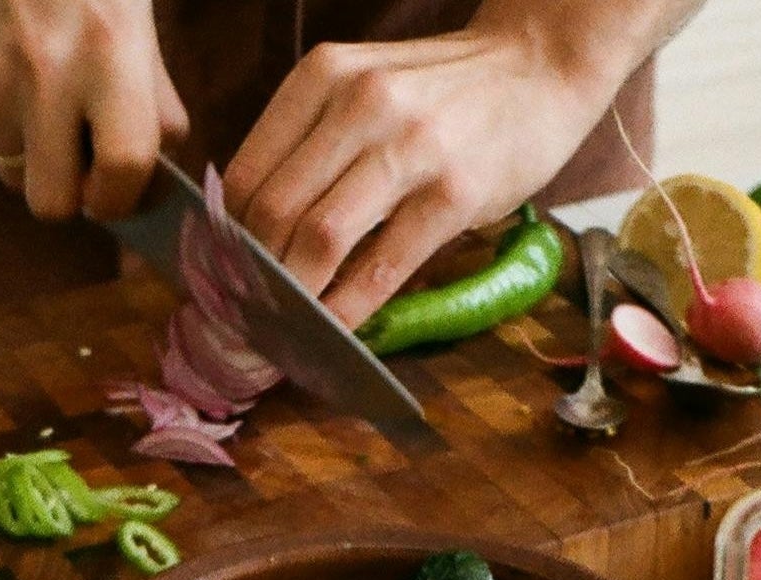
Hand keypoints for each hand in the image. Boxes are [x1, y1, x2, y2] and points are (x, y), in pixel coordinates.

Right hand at [0, 0, 188, 220]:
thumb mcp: (137, 19)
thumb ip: (154, 102)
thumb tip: (151, 181)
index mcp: (109, 54)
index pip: (122, 172)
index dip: (122, 198)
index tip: (118, 191)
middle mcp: (44, 72)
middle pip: (50, 202)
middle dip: (68, 191)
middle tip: (78, 159)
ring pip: (8, 171)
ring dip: (29, 151)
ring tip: (41, 96)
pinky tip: (6, 71)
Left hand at [222, 31, 611, 325]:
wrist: (539, 66)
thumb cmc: (444, 91)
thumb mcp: (364, 87)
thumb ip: (311, 141)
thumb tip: (253, 229)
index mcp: (323, 77)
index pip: (246, 175)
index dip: (224, 240)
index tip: (221, 280)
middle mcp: (360, 105)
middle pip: (274, 211)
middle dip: (251, 277)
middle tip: (245, 318)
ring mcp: (410, 148)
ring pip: (319, 238)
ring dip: (293, 298)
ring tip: (281, 330)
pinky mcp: (454, 193)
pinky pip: (383, 265)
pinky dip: (349, 308)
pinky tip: (335, 332)